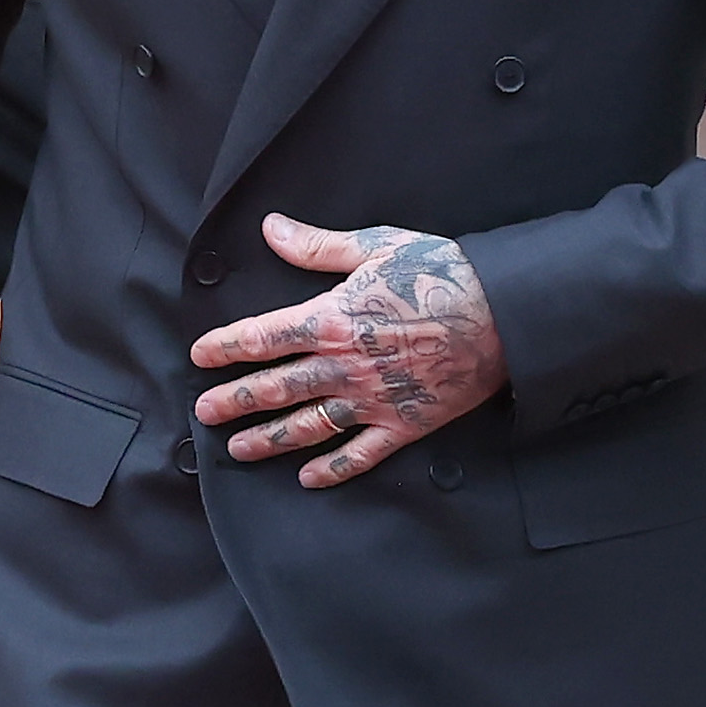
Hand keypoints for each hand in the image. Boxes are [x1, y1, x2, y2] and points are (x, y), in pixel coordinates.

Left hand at [186, 216, 504, 486]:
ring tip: (238, 449)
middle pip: (276, 387)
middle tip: (203, 413)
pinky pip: (361, 453)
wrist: (504, 314)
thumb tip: (271, 229)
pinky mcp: (404, 424)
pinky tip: (309, 478)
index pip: (263, 337)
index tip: (200, 356)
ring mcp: (373, 400)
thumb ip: (318, 246)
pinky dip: (333, 469)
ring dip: (269, 440)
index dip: (226, 348)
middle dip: (235, 401)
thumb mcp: (377, 246)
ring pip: (309, 426)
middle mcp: (344, 366)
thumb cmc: (441, 273)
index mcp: (332, 320)